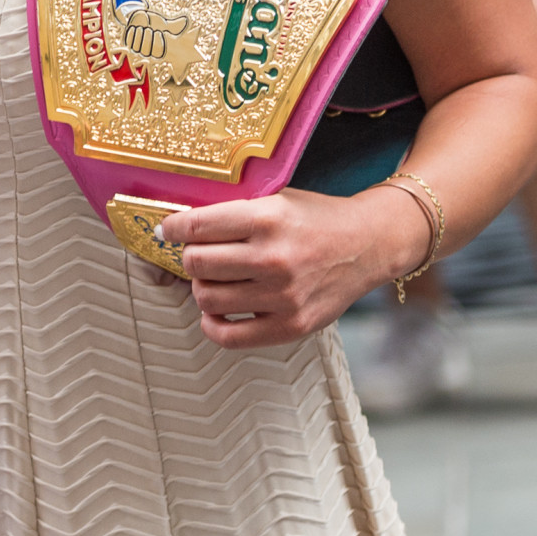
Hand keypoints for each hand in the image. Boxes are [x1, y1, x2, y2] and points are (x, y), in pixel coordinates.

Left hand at [120, 8, 186, 58]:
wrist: (143, 19)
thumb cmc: (157, 23)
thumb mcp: (167, 24)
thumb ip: (177, 25)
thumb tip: (186, 21)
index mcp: (158, 51)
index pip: (158, 53)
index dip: (159, 43)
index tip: (161, 32)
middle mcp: (148, 53)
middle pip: (146, 51)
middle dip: (149, 39)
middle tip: (150, 29)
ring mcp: (137, 49)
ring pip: (137, 47)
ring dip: (140, 36)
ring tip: (144, 28)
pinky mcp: (129, 43)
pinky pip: (129, 42)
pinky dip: (132, 34)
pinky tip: (135, 27)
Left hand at [160, 186, 428, 348]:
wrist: (368, 244)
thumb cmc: (316, 219)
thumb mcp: (276, 199)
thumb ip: (233, 212)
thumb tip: (179, 226)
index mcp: (267, 219)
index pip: (197, 226)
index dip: (172, 227)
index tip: (168, 229)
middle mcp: (274, 258)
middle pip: (196, 264)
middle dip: (190, 257)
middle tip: (200, 254)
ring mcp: (283, 296)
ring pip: (207, 298)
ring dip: (203, 287)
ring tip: (216, 279)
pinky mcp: (291, 326)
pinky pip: (229, 336)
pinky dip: (213, 324)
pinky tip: (219, 310)